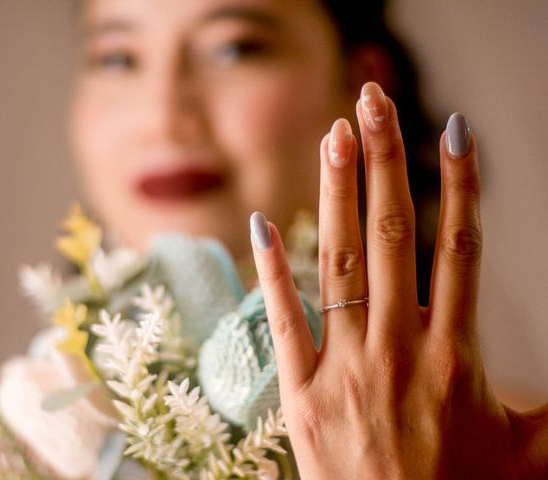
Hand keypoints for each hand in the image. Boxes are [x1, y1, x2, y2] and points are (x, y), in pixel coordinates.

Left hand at [249, 82, 547, 478]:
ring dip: (335, 193)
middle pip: (392, 234)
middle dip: (384, 162)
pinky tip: (261, 223)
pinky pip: (284, 319)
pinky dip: (271, 270)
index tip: (454, 131)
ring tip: (333, 136)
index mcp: (454, 356)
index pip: (460, 248)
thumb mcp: (530, 450)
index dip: (460, 185)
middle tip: (373, 103)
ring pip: (339, 262)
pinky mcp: (300, 392)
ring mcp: (343, 367)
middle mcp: (397, 349)